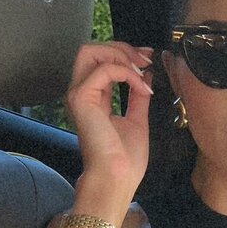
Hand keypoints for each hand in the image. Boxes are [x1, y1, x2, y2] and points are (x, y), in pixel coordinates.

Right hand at [64, 41, 154, 215]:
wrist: (116, 179)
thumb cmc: (124, 160)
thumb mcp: (137, 119)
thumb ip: (138, 96)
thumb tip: (146, 75)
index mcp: (94, 97)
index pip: (102, 61)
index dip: (125, 53)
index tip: (148, 58)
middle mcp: (82, 92)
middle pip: (92, 49)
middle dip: (121, 48)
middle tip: (145, 60)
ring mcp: (78, 94)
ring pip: (90, 51)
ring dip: (121, 56)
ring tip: (142, 73)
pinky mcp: (81, 98)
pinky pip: (102, 69)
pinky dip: (125, 72)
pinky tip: (141, 87)